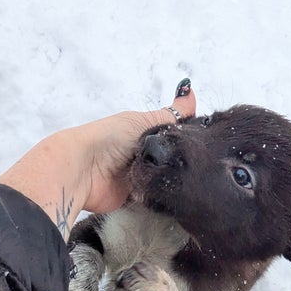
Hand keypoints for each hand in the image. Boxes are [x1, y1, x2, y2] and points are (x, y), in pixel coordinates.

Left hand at [0, 79, 195, 236]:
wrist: (83, 169)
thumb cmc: (111, 138)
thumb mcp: (144, 121)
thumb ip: (171, 115)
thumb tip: (190, 92)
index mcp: (143, 133)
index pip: (174, 135)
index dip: (189, 138)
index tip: (207, 141)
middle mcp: (143, 155)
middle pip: (173, 160)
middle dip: (184, 162)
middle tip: (204, 165)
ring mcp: (139, 177)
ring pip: (167, 179)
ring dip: (174, 180)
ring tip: (192, 179)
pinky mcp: (135, 198)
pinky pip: (156, 198)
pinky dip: (163, 196)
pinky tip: (177, 193)